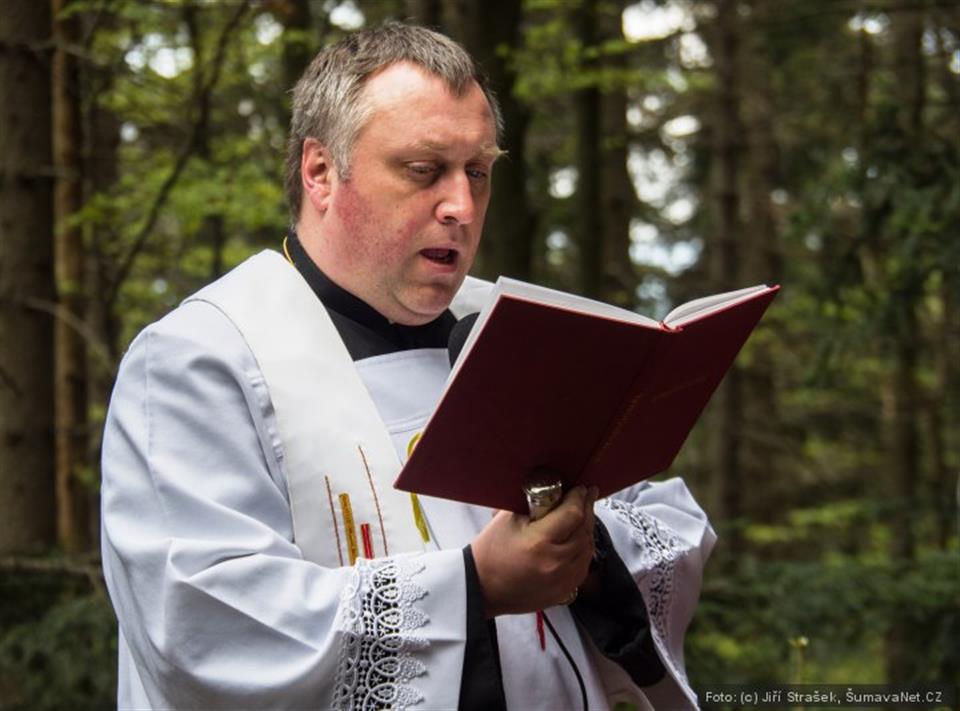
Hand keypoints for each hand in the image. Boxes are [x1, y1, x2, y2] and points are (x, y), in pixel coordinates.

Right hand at [470, 485, 597, 616]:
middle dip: (586, 509)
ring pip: (588, 548)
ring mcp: (562, 580)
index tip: (580, 487)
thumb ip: (535, 502)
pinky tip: (579, 538)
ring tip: (584, 514)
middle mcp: (556, 562)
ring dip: (587, 529)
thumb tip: (556, 489)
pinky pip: (583, 565)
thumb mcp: (508, 518)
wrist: (482, 588)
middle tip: (587, 495)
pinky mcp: (564, 591)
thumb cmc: (491, 551)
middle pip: (584, 530)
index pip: (572, 513)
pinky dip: (583, 549)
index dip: (579, 498)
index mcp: (539, 542)